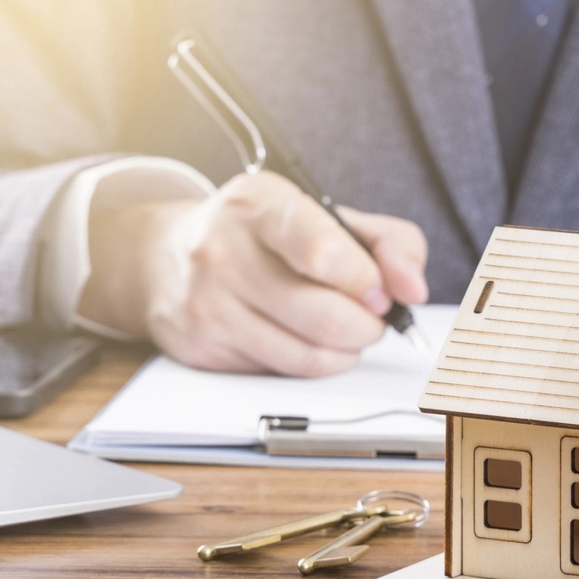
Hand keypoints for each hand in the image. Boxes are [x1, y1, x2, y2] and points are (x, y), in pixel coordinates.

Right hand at [79, 170, 427, 375]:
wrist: (166, 255)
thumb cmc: (265, 234)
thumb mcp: (327, 215)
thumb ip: (390, 242)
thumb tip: (413, 289)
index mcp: (261, 204)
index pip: (320, 250)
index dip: (365, 280)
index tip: (381, 290)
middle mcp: (223, 251)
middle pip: (325, 316)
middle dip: (368, 324)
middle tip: (372, 314)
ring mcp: (208, 304)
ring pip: (309, 356)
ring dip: (346, 349)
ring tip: (345, 327)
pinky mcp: (202, 348)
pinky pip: (283, 373)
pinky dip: (313, 363)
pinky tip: (306, 338)